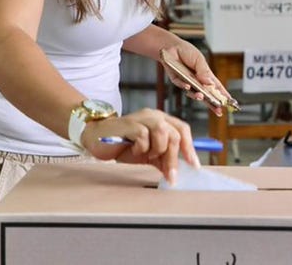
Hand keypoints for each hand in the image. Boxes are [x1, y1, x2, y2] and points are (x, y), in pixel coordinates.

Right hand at [83, 108, 198, 184]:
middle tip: (170, 175)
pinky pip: (144, 136)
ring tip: (146, 156)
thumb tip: (178, 173)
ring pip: (163, 133)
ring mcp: (142, 118)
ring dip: (158, 150)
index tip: (194, 166)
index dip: (190, 148)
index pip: (183, 130)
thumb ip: (163, 160)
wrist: (97, 138)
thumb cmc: (124, 145)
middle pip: (175, 134)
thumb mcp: (148, 155)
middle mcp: (154, 116)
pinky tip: (133, 150)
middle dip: (174, 158)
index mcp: (162, 120)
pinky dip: (141, 148)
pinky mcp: (129, 124)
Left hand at [161, 41, 233, 115]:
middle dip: (213, 103)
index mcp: (205, 75)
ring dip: (198, 96)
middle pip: (206, 94)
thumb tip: (210, 83)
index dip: (223, 95)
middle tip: (219, 110)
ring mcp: (187, 81)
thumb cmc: (187, 51)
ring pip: (194, 93)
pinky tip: (188, 86)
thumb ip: (204, 71)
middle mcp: (197, 80)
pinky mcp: (177, 80)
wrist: (171, 47)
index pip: (216, 87)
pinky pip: (181, 85)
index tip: (230, 102)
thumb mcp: (199, 59)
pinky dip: (184, 86)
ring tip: (201, 96)